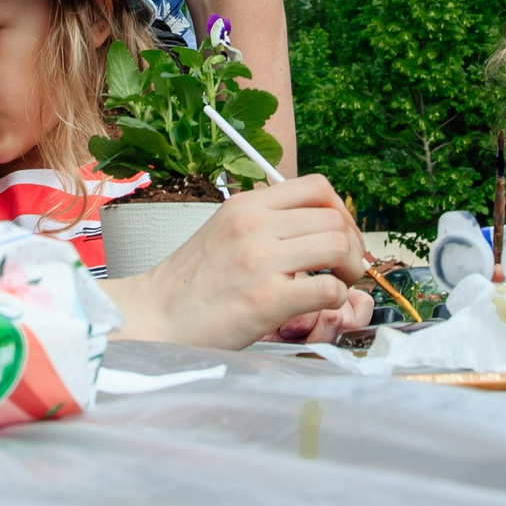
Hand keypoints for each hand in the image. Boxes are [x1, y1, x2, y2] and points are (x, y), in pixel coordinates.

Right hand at [101, 174, 367, 348]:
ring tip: (337, 285)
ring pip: (338, 247)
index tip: (340, 236)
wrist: (153, 319)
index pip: (317, 187)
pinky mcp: (266, 300)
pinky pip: (329, 289)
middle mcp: (254, 226)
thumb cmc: (190, 283)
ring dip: (350, 270)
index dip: (340, 212)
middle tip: (344, 269)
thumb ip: (266, 222)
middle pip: (334, 220)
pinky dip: (336, 298)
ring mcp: (260, 261)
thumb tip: (317, 225)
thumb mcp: (224, 231)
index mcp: (246, 205)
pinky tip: (320, 306)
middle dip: (352, 246)